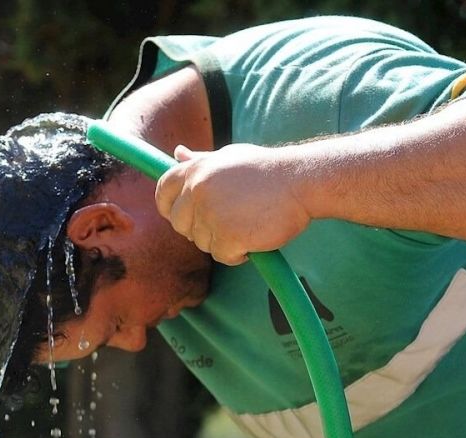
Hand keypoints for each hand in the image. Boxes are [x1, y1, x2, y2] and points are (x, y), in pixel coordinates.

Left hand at [154, 144, 312, 265]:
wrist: (301, 180)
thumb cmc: (266, 170)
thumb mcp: (229, 158)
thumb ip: (200, 161)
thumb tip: (177, 154)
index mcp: (195, 170)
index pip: (163, 192)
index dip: (168, 207)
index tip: (181, 216)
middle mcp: (197, 190)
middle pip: (179, 224)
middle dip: (199, 228)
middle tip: (227, 223)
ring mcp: (211, 213)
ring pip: (202, 242)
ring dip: (222, 241)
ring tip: (247, 224)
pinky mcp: (228, 235)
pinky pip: (222, 256)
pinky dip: (237, 254)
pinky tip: (254, 238)